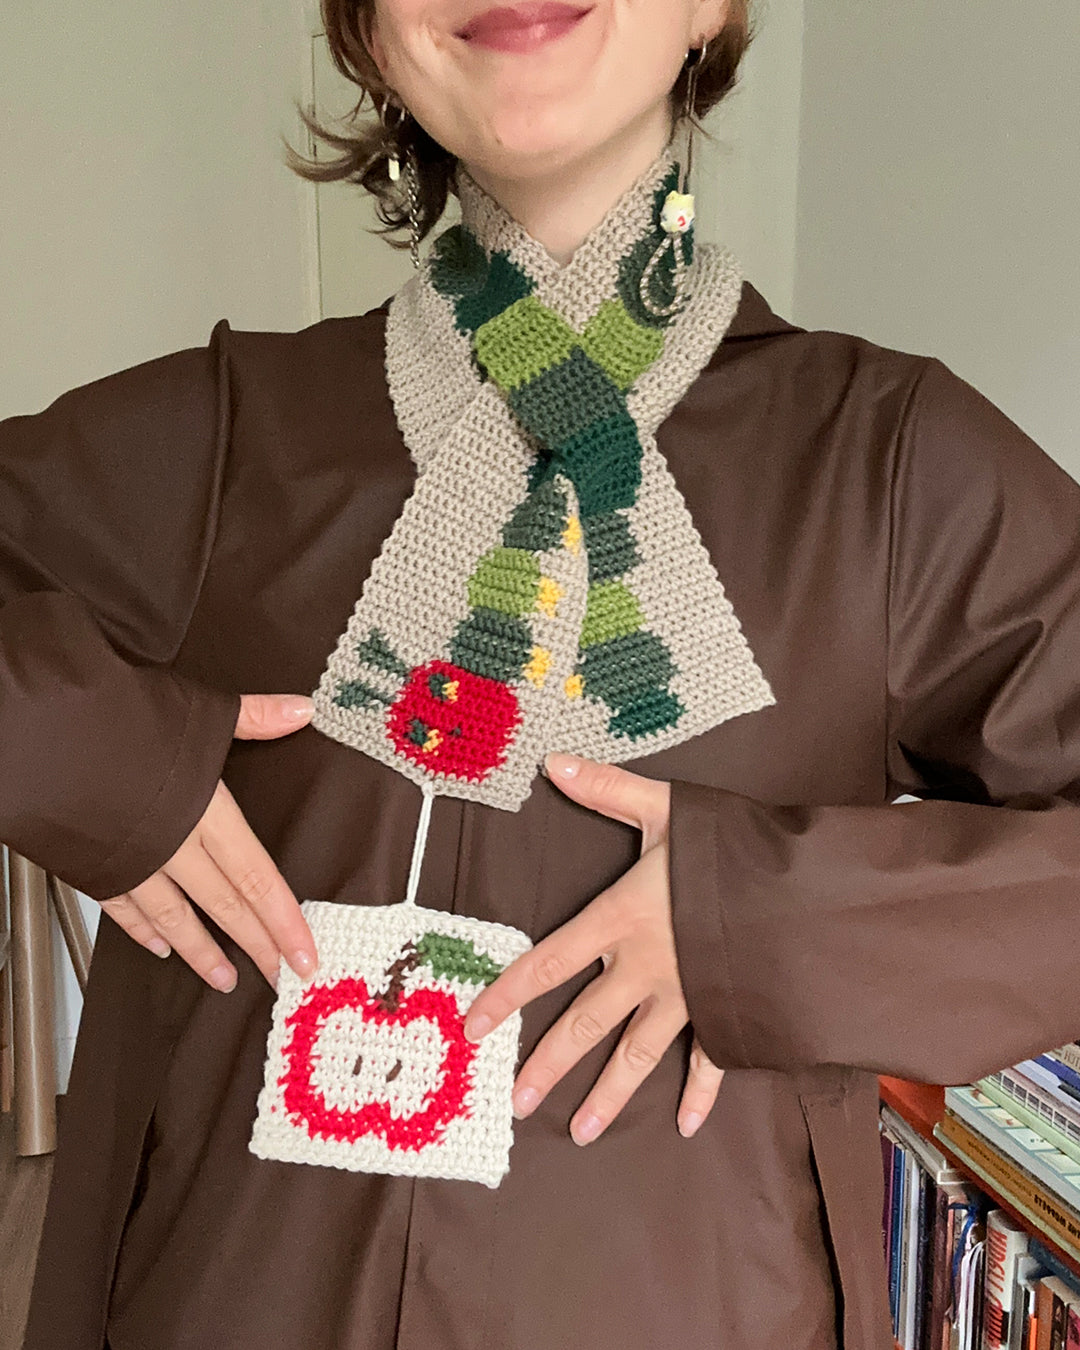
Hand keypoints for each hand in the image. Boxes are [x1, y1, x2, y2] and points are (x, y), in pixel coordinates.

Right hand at [99, 694, 317, 992]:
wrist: (37, 732)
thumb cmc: (113, 719)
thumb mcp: (196, 712)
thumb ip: (255, 717)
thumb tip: (301, 708)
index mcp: (206, 812)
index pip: (258, 878)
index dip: (285, 922)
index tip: (305, 956)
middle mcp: (173, 845)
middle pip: (226, 905)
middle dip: (258, 946)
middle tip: (281, 978)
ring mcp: (132, 861)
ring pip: (175, 917)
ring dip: (202, 952)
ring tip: (225, 979)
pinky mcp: (95, 865)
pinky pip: (124, 908)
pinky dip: (143, 929)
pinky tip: (159, 947)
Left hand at [463, 754, 723, 1143]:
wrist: (803, 892)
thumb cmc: (729, 848)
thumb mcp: (664, 809)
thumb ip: (606, 789)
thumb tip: (552, 762)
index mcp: (620, 919)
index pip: (547, 962)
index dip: (507, 994)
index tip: (474, 1026)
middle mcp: (644, 967)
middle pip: (584, 1022)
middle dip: (548, 1063)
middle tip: (516, 1102)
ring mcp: (685, 997)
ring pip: (636, 1054)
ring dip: (608, 1096)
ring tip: (580, 1133)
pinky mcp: (724, 1011)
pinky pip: (709, 1061)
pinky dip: (700, 1093)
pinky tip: (687, 1126)